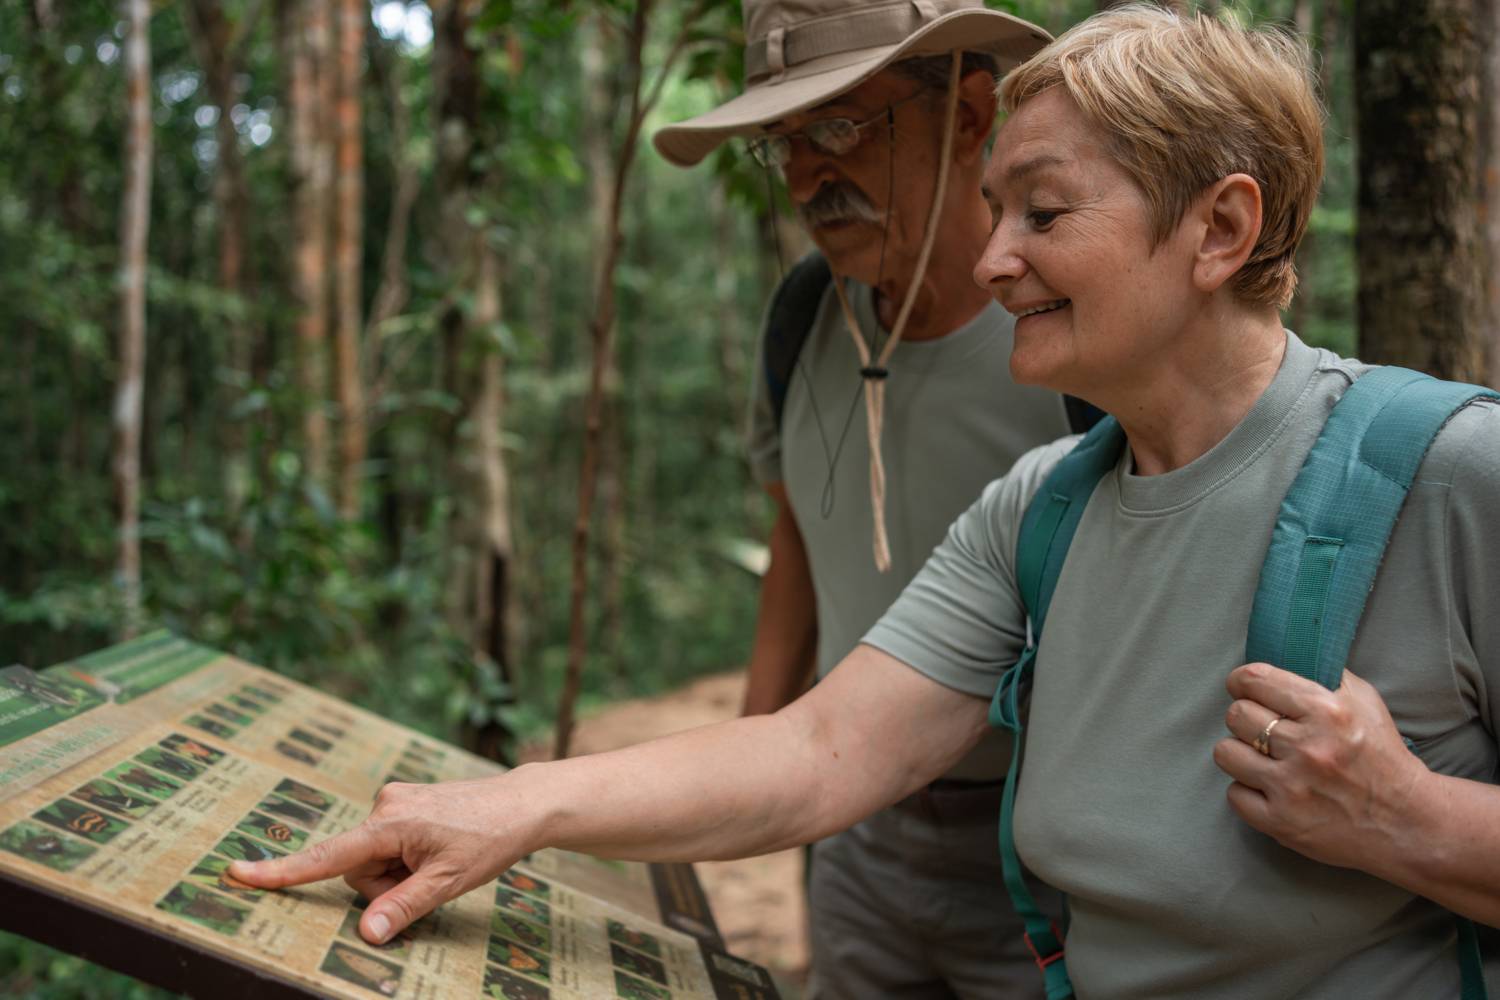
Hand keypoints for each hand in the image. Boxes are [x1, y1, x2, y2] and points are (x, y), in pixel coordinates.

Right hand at [229, 775, 531, 944]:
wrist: (520, 804)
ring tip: (439, 860)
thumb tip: (366, 934)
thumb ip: (403, 907)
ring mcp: (393, 800)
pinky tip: (437, 849)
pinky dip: (404, 857)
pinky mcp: (402, 802)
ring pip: (372, 859)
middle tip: (431, 877)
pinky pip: (386, 844)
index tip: (237, 873)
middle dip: (385, 885)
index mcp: (390, 823)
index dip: (282, 871)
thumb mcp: (448, 883)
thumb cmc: (488, 840)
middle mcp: (383, 804)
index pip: (327, 857)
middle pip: (357, 869)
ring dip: (397, 872)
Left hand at [1212, 661, 1429, 874]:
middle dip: (1246, 718)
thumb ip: (1324, 675)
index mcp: (1327, 712)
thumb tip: (1284, 655)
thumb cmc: (1382, 757)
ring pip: (1226, 753)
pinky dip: (1249, 791)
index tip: (1243, 688)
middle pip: (1236, 715)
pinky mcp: (1281, 822)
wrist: (1408, 823)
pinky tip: (1270, 789)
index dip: (1241, 682)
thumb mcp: (1365, 702)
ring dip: (1242, 754)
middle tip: (1262, 728)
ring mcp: (1291, 787)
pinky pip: (1234, 794)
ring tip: (1263, 759)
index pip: (1254, 680)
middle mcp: (1307, 748)